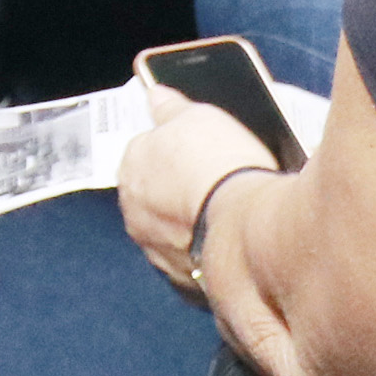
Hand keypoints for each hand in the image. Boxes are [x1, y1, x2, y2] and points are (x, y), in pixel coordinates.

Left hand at [119, 80, 280, 297]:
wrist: (244, 225)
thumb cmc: (219, 164)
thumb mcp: (198, 116)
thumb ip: (171, 107)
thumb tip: (155, 93)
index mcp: (131, 166)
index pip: (145, 152)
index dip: (173, 152)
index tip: (197, 154)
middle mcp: (133, 211)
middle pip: (154, 195)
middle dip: (177, 191)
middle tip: (213, 185)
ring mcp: (154, 249)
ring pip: (170, 232)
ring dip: (189, 226)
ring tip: (224, 218)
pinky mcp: (181, 282)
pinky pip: (190, 264)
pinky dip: (204, 256)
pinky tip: (227, 246)